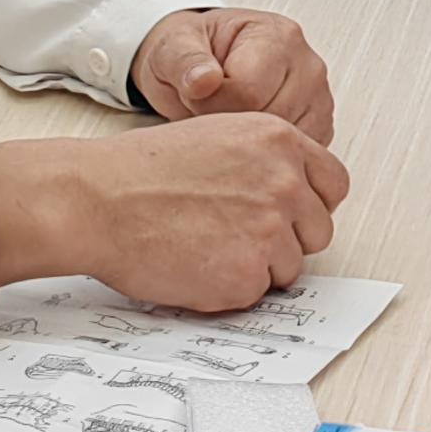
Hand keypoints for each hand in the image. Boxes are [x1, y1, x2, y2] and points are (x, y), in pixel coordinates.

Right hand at [0, 114, 352, 313]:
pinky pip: (255, 294)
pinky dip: (227, 289)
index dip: (311, 204)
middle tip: (236, 237)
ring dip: (255, 266)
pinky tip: (192, 264)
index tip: (291, 215)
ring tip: (204, 246)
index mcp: (278, 141)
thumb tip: (293, 196)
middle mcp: (284, 183)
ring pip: (288, 267)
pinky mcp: (247, 275)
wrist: (96, 200)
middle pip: (318, 231)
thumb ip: (264, 161)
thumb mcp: (217, 137)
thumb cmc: (140, 170)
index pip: (334, 184)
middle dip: (286, 240)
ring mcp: (270, 231)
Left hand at [132, 7, 336, 143]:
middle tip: (208, 110)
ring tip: (226, 119)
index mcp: (278, 36)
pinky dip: (265, 157)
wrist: (203, 63)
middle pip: (269, 124)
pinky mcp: (319, 130)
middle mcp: (308, 66)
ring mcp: (318, 100)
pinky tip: (244, 136)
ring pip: (285, 148)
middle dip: (230, 127)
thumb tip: (203, 80)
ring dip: (248, 144)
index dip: (211, 105)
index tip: (196, 96)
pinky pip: (295, 160)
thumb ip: (185, 61)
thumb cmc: (192, 54)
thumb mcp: (173, 47)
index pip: (248, 93)